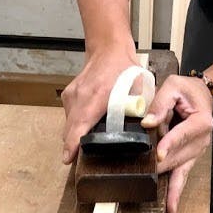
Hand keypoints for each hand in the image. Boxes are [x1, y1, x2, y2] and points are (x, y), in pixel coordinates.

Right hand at [60, 48, 139, 163]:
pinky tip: (84, 132)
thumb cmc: (124, 69)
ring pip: (69, 123)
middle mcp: (80, 96)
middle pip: (70, 128)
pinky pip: (69, 116)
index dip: (73, 142)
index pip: (80, 123)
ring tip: (82, 150)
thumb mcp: (138, 89)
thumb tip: (145, 129)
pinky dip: (75, 126)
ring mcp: (71, 95)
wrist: (107, 49)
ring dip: (74, 137)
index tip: (68, 158)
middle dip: (72, 147)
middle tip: (79, 163)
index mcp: (98, 96)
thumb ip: (139, 109)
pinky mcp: (68, 96)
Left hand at [141, 75, 212, 212]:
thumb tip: (147, 122)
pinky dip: (176, 192)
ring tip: (165, 204)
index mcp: (200, 122)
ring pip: (181, 170)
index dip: (169, 144)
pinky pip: (182, 176)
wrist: (204, 97)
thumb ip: (160, 103)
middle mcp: (201, 141)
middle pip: (179, 157)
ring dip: (170, 185)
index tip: (158, 154)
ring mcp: (196, 152)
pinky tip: (171, 207)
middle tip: (143, 178)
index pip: (182, 134)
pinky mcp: (190, 158)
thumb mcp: (173, 87)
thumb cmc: (187, 91)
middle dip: (161, 167)